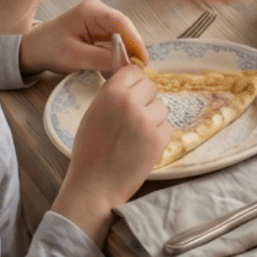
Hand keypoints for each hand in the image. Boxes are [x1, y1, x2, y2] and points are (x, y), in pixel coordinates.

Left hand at [19, 0, 146, 74]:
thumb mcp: (74, 57)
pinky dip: (118, 54)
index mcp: (92, 10)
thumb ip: (102, 58)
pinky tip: (118, 67)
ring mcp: (100, 20)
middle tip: (139, 70)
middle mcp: (99, 11)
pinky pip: (115, 41)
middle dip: (133, 49)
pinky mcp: (99, 30)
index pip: (121, 23)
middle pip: (125, 29)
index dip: (135, 41)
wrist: (33, 49)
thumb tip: (128, 64)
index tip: (143, 60)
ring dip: (126, 53)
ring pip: (123, 36)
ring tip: (128, 71)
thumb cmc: (49, 49)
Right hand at [53, 65, 170, 242]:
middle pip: (151, 86)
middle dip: (145, 99)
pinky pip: (167, 126)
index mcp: (111, 93)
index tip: (132, 91)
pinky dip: (158, 135)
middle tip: (133, 117)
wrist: (94, 185)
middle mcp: (131, 103)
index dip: (133, 81)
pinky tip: (142, 145)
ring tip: (135, 135)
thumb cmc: (89, 151)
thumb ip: (112, 95)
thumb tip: (131, 83)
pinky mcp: (159, 139)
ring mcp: (147, 121)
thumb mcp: (93, 113)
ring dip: (152, 118)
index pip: (134, 70)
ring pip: (161, 107)